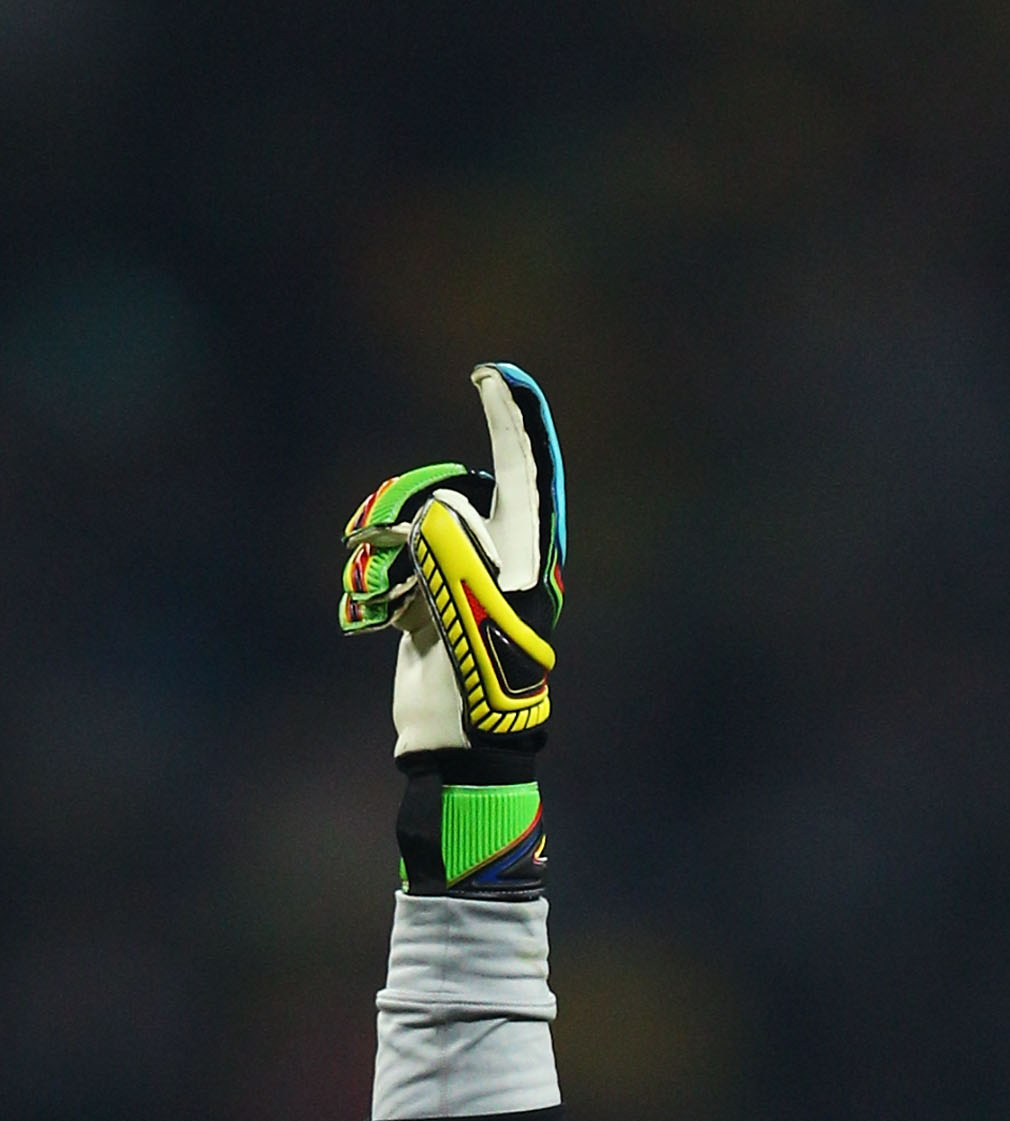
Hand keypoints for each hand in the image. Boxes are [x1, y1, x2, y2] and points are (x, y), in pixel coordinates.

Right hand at [340, 362, 565, 760]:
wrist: (457, 746)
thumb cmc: (480, 683)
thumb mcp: (471, 609)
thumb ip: (452, 547)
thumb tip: (432, 514)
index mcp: (528, 556)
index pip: (525, 470)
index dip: (511, 418)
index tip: (490, 374)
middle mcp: (499, 558)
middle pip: (446, 495)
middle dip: (405, 513)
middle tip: (382, 546)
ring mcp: (461, 577)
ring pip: (409, 527)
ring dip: (380, 556)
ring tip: (372, 596)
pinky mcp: (428, 599)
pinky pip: (390, 563)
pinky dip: (372, 584)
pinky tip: (369, 615)